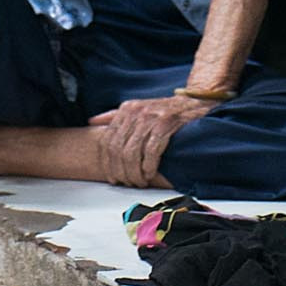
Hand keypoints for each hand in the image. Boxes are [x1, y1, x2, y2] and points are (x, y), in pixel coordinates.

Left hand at [87, 92, 209, 185]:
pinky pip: (152, 149)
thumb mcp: (137, 108)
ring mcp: (150, 117)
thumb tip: (92, 121)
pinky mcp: (166, 123)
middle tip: (127, 183)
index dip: (108, 163)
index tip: (113, 178)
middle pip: (118, 149)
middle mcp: (136, 112)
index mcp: (126, 110)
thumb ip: (114, 116)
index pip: (108, 140)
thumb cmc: (164, 110)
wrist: (194, 101)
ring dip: (134, 172)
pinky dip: (149, 165)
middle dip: (121, 171)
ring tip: (139, 181)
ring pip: (132, 152)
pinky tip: (149, 173)